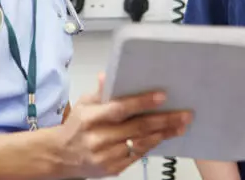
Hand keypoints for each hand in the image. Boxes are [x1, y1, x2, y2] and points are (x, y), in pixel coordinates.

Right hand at [52, 73, 191, 178]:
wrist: (60, 156)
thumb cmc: (75, 127)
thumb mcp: (83, 104)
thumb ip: (100, 92)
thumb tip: (107, 75)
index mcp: (90, 119)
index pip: (120, 109)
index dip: (142, 102)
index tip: (162, 96)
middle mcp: (98, 138)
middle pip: (137, 128)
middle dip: (164, 120)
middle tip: (184, 114)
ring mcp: (106, 156)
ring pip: (141, 143)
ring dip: (163, 134)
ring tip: (180, 126)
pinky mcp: (112, 169)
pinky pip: (137, 156)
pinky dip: (151, 145)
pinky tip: (163, 137)